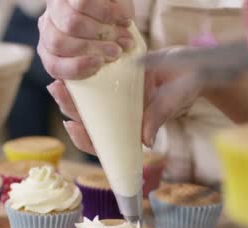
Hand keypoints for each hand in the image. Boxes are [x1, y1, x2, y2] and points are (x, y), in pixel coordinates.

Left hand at [37, 0, 134, 79]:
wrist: (119, 10)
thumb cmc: (112, 44)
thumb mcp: (100, 69)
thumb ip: (79, 91)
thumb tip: (54, 88)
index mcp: (52, 52)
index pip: (53, 64)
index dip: (74, 67)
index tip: (99, 64)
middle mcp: (49, 28)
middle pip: (59, 43)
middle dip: (92, 49)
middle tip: (117, 52)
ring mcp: (57, 7)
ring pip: (71, 23)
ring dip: (103, 32)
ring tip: (124, 36)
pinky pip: (84, 3)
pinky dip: (110, 13)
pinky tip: (124, 18)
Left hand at [47, 49, 204, 152]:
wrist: (192, 64)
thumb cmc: (185, 89)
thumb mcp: (171, 102)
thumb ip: (157, 119)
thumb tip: (146, 141)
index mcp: (130, 129)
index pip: (103, 143)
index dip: (84, 139)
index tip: (72, 126)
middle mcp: (119, 117)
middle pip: (89, 121)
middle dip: (70, 109)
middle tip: (57, 93)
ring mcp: (116, 99)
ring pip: (88, 103)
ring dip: (70, 95)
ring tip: (56, 83)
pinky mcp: (116, 80)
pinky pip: (95, 82)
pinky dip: (82, 77)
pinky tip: (70, 69)